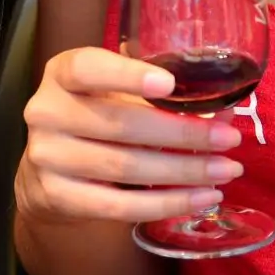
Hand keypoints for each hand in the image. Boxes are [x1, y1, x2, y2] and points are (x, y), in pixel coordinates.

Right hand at [15, 46, 246, 227]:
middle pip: (119, 124)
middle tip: (228, 140)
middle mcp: (46, 112)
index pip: (87, 68)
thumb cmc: (93, 117)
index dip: (126, 75)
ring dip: (183, 171)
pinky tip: (199, 198)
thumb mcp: (114, 92)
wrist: (47, 171)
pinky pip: (119, 206)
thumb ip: (158, 94)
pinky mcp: (57, 197)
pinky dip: (166, 203)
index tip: (170, 84)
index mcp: (61, 73)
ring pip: (124, 166)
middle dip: (182, 133)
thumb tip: (223, 110)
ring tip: (225, 171)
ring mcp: (47, 157)